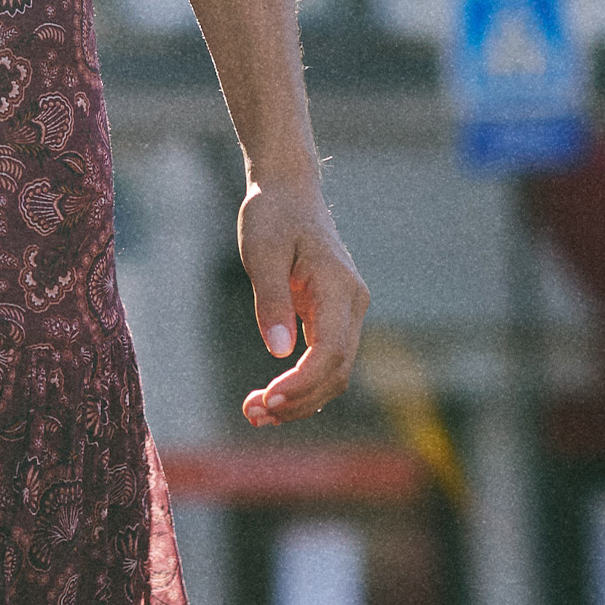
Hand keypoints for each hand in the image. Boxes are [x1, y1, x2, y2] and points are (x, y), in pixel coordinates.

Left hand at [236, 170, 368, 426]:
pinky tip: (272, 397)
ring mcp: (346, 311)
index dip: (303, 383)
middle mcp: (352, 303)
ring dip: (300, 399)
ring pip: (333, 372)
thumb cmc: (273, 214)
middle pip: (336, 371)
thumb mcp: (262, 251)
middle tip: (253, 414)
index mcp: (340, 288)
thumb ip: (271, 299)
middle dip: (298, 401)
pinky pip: (324, 359)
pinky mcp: (333, 316)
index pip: (331, 351)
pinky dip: (302, 383)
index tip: (268, 398)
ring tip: (256, 412)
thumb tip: (278, 351)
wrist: (289, 190)